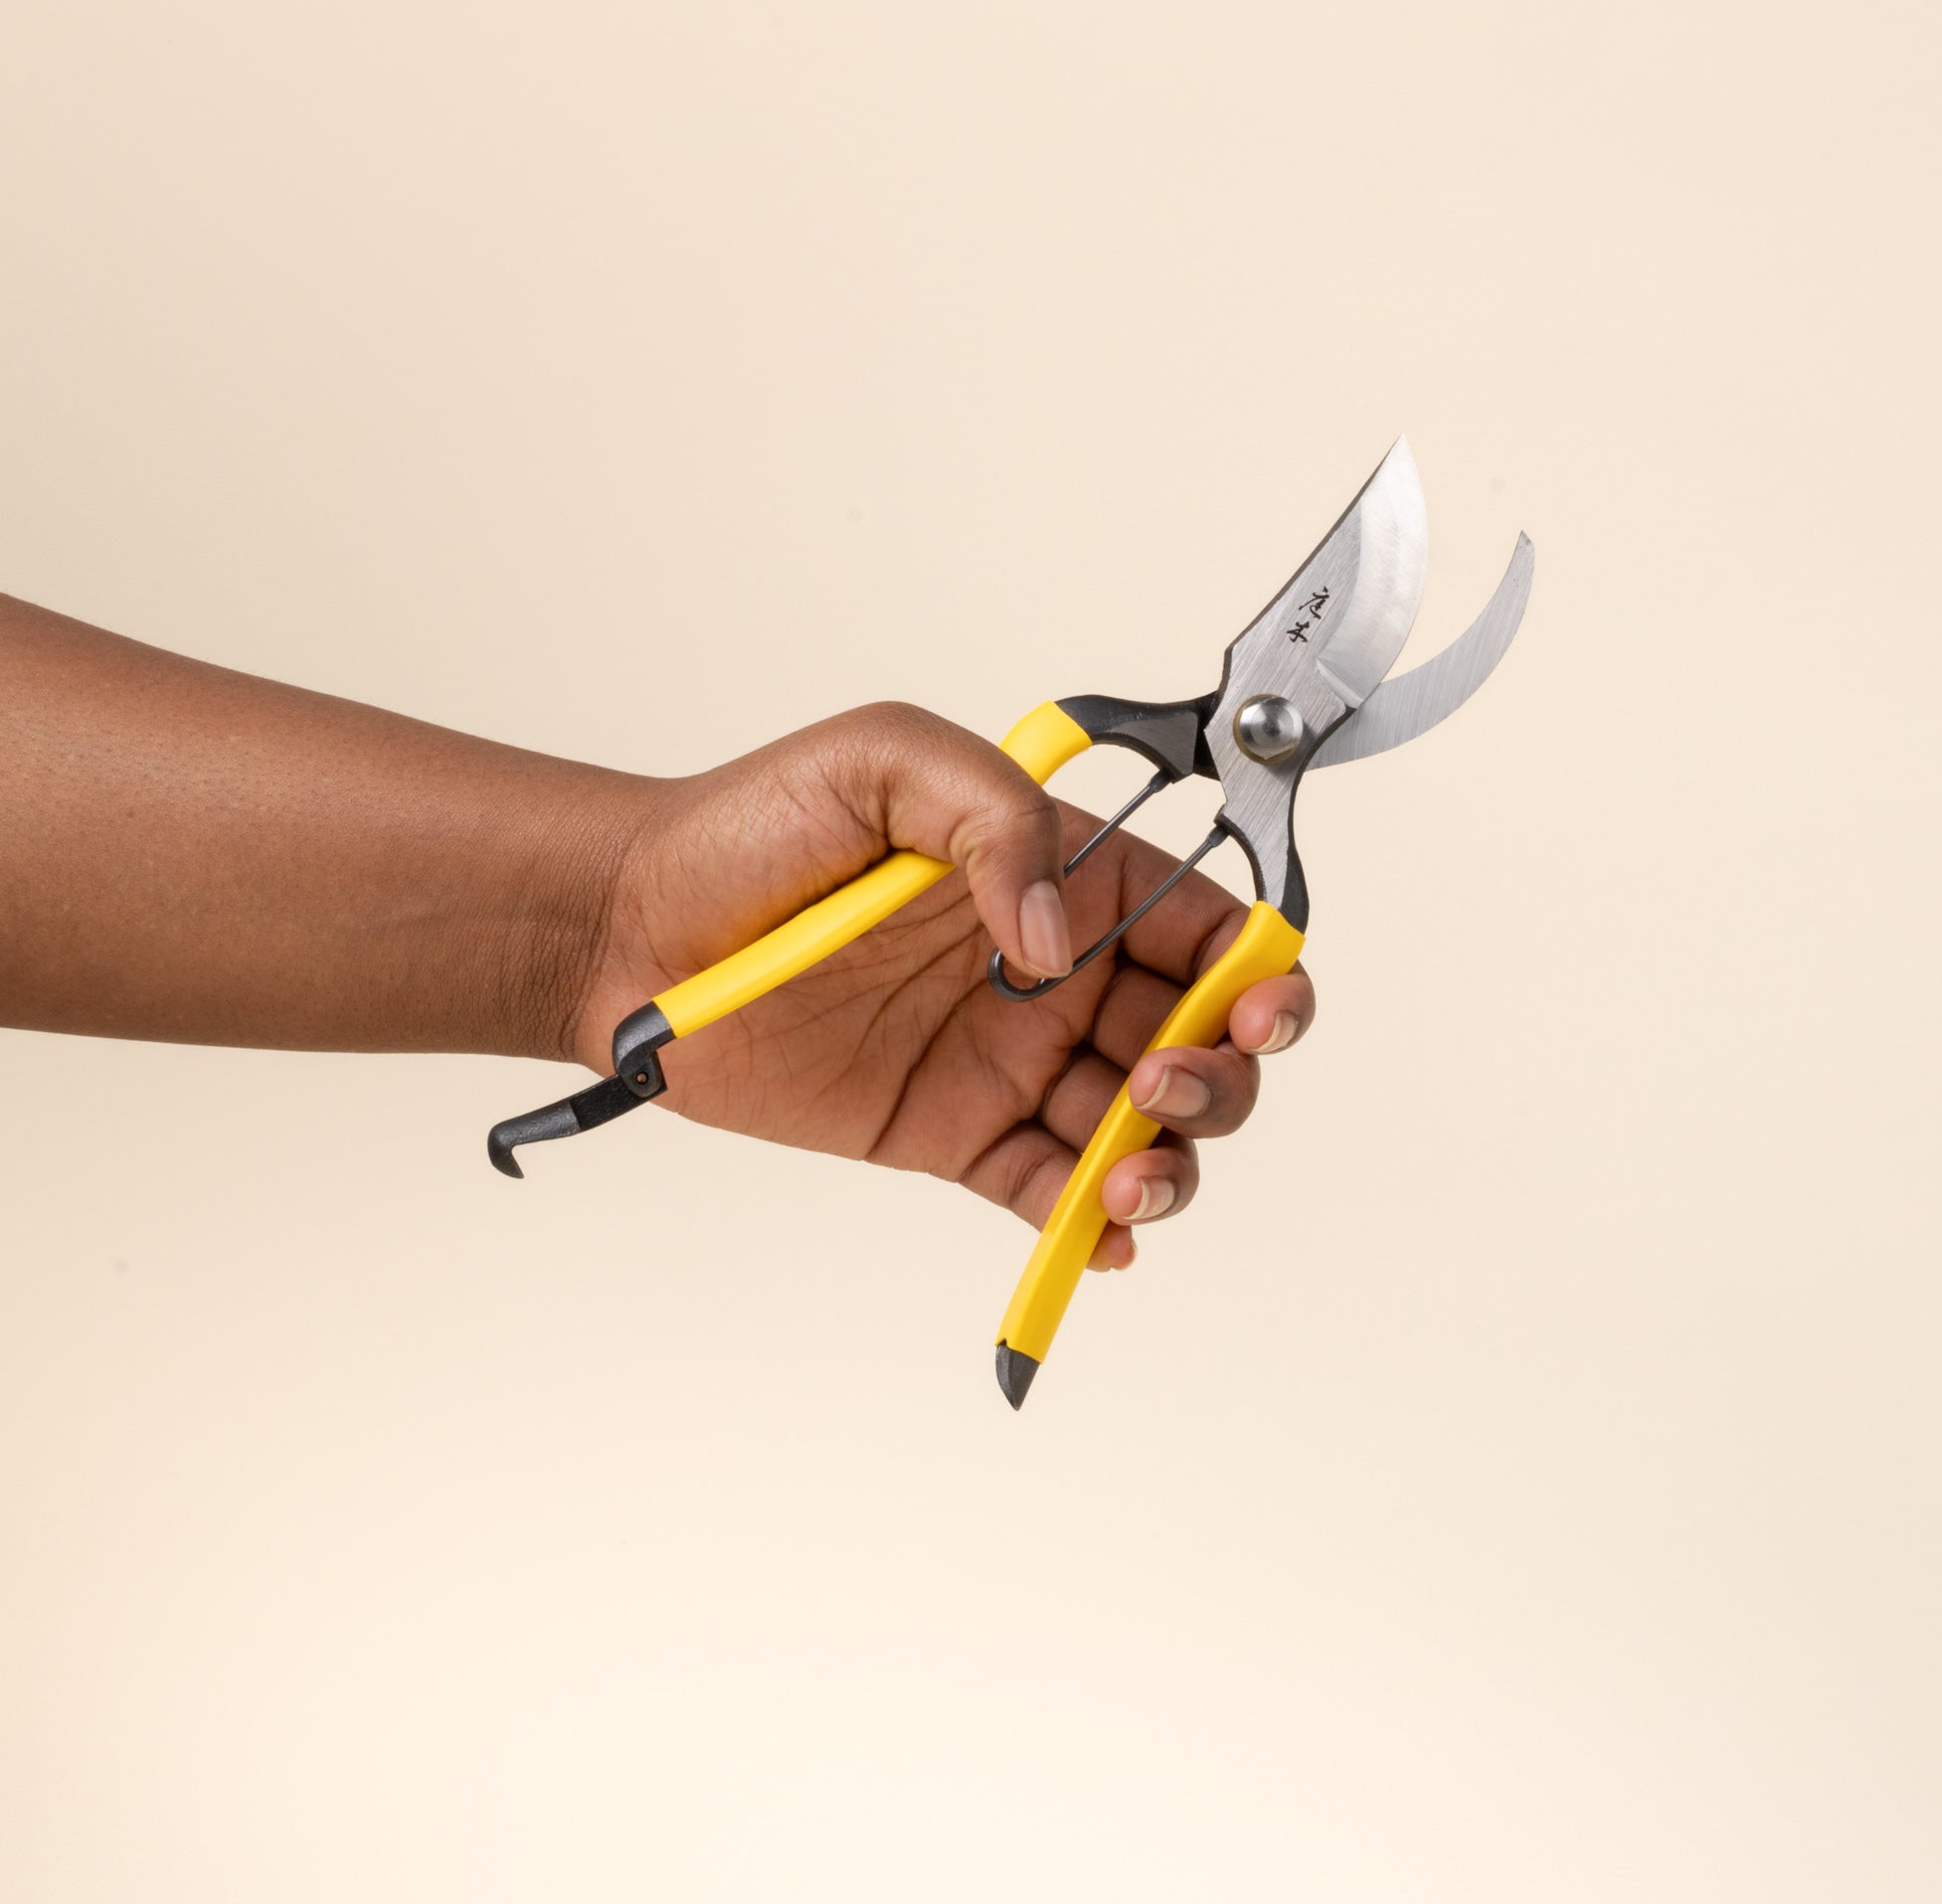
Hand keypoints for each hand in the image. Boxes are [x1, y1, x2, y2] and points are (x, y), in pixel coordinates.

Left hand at [570, 704, 1313, 1269]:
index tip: (1258, 1008)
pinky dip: (1087, 1223)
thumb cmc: (749, 830)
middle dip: (1223, 1078)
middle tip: (1162, 1083)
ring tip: (1125, 1170)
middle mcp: (1053, 975)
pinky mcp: (950, 1134)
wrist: (633, 933)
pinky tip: (1094, 1229)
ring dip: (1168, 1161)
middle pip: (1201, 1040)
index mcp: (1062, 880)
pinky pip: (1044, 1188)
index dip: (1260, 973)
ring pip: (1140, 1128)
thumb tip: (1057, 942)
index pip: (1205, 928)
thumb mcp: (882, 760)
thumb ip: (997, 820)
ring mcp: (1007, 1060)